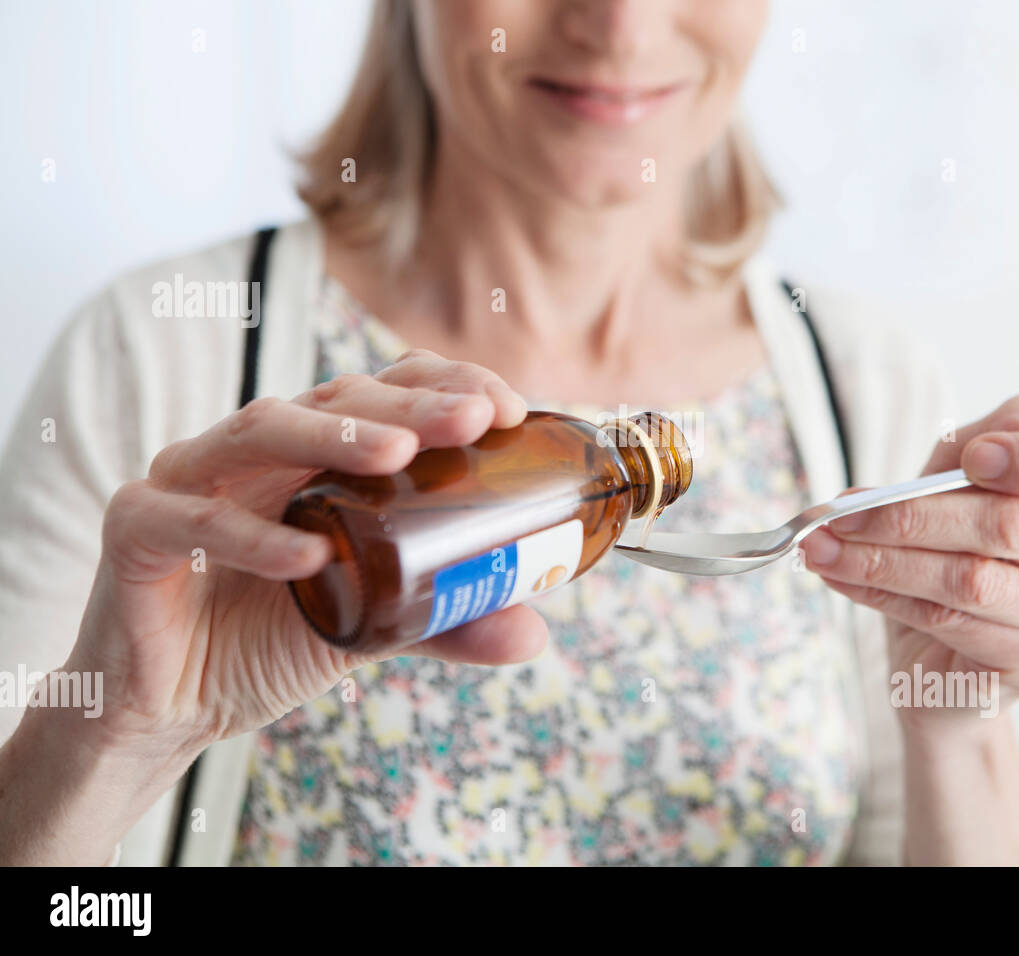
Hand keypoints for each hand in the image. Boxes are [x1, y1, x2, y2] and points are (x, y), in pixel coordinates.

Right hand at [63, 349, 547, 764]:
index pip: (383, 394)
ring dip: (333, 440)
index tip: (506, 410)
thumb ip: (444, 619)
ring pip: (260, 431)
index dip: (443, 388)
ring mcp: (192, 477)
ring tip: (399, 456)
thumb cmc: (270, 640)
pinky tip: (311, 557)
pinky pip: (195, 519)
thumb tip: (533, 633)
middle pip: (335, 401)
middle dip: (408, 405)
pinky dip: (253, 536)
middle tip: (471, 418)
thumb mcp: (375, 624)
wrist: (173, 706)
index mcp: (317, 456)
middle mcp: (259, 451)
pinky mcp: (137, 528)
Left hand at [801, 393, 1018, 728]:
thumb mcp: (960, 476)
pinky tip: (843, 578)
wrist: (943, 655)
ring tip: (823, 547)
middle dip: (913, 515)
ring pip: (973, 579)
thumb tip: (983, 447)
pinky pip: (953, 621)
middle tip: (843, 512)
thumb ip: (979, 442)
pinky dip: (885, 594)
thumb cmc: (957, 547)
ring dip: (883, 559)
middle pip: (1013, 526)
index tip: (973, 458)